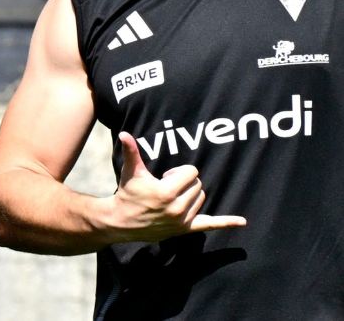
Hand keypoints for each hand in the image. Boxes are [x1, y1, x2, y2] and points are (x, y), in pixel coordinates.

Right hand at [109, 131, 245, 241]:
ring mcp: (182, 220)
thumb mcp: (131, 172)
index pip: (191, 173)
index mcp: (166, 192)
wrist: (121, 221)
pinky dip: (226, 222)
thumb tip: (124, 134)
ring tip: (172, 197)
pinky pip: (209, 224)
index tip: (165, 176)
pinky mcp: (184, 229)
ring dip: (191, 194)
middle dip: (185, 182)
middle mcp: (177, 207)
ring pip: (201, 198)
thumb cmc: (127, 193)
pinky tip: (242, 222)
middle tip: (166, 186)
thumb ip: (131, 152)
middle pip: (198, 185)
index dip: (179, 172)